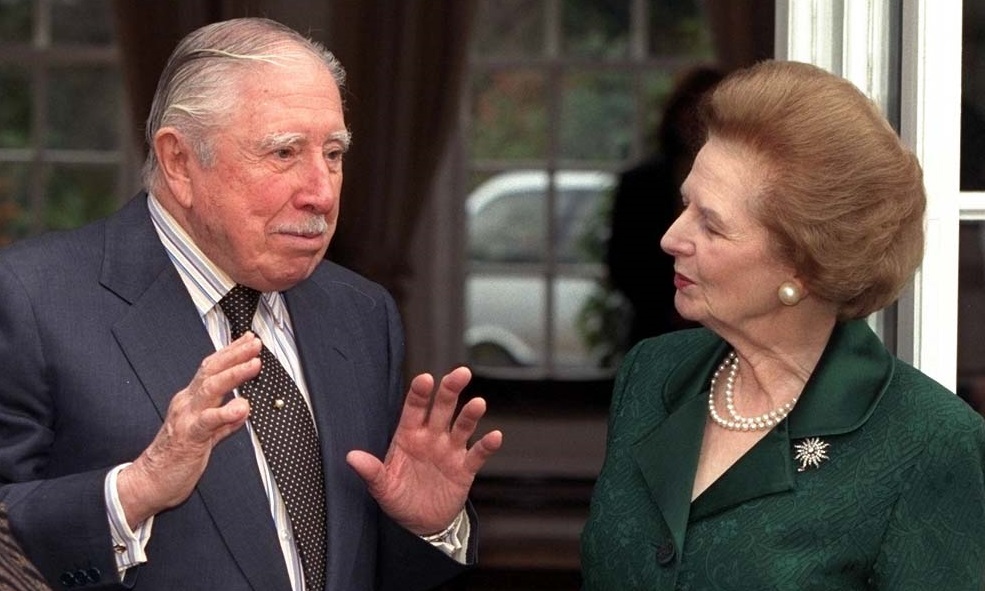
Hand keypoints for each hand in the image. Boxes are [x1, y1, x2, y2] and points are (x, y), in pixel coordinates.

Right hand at [117, 333, 261, 527]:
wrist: (148, 482)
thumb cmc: (175, 458)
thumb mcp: (205, 435)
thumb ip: (224, 422)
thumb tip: (243, 408)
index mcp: (190, 400)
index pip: (211, 369)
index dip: (230, 352)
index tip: (248, 340)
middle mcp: (187, 403)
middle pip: (211, 370)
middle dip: (235, 354)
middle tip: (255, 343)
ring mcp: (186, 418)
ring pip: (210, 388)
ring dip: (234, 374)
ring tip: (254, 364)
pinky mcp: (188, 437)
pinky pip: (208, 422)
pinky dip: (226, 413)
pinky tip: (242, 407)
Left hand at [346, 366, 502, 534]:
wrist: (421, 523)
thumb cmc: (399, 498)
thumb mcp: (382, 487)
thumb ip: (370, 471)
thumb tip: (351, 457)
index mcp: (409, 436)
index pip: (414, 409)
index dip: (420, 394)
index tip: (425, 379)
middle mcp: (431, 438)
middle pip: (443, 409)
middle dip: (451, 390)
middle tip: (460, 374)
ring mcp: (449, 452)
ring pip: (462, 427)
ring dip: (470, 414)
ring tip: (478, 403)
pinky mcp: (464, 469)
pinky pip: (477, 455)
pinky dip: (487, 446)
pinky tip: (495, 436)